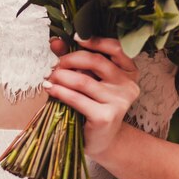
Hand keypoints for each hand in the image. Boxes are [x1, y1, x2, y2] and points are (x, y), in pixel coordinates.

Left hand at [46, 34, 140, 158]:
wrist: (102, 139)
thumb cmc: (95, 105)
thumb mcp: (89, 79)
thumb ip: (75, 60)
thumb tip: (55, 41)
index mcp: (129, 71)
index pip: (116, 48)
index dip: (95, 41)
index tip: (75, 38)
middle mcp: (128, 85)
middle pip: (96, 61)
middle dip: (70, 59)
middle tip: (55, 65)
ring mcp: (119, 101)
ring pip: (83, 80)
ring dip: (61, 76)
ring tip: (49, 77)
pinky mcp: (105, 116)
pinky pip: (77, 98)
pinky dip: (59, 92)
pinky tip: (50, 89)